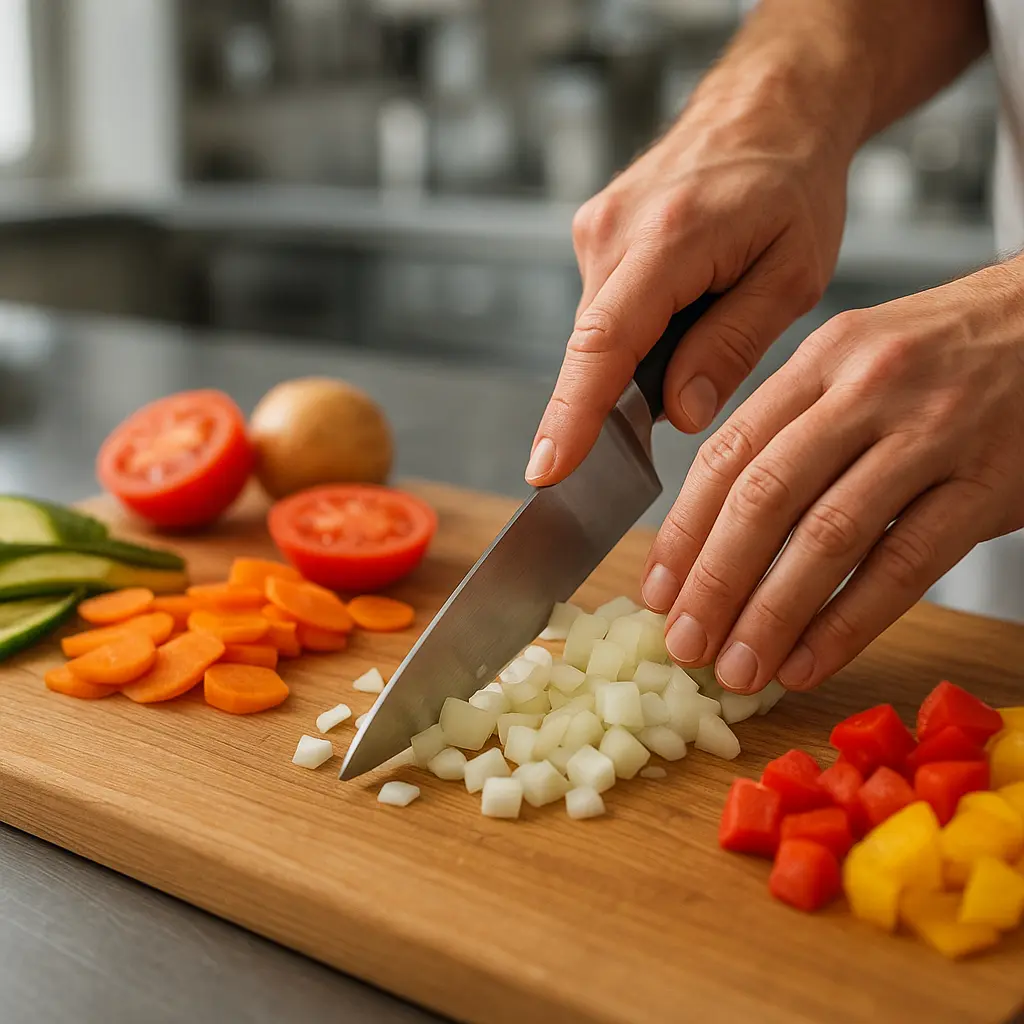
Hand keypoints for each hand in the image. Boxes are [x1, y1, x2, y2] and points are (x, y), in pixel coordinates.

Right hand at [525, 67, 851, 485]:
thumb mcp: (792, 274)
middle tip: (640, 451)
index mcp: (669, 238)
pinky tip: (676, 325)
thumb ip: (732, 344)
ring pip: (597, 334)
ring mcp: (596, 231)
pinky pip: (604, 311)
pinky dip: (631, 339)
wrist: (769, 106)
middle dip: (603, 411)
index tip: (547, 468)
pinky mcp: (596, 237)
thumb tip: (680, 412)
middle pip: (591, 349)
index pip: (604, 343)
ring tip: (696, 346)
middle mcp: (614, 231)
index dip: (573, 413)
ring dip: (630, 367)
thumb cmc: (792, 184)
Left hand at [643, 259, 1023, 692]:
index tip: (657, 591)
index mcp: (821, 361)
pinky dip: (848, 622)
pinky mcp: (987, 484)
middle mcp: (866, 391)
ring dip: (772, 614)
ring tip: (737, 668)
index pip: (729, 454)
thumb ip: (790, 425)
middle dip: (714, 581)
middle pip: (765, 497)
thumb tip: (715, 520)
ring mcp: (931, 436)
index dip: (683, 531)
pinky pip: (904, 565)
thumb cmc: (944, 353)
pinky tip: (809, 662)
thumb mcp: (856, 361)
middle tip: (683, 643)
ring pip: (829, 537)